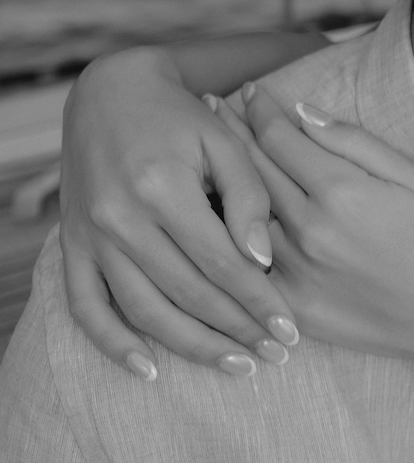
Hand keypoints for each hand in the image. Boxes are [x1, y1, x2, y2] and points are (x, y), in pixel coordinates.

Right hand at [59, 49, 298, 379]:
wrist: (111, 93)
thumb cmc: (182, 116)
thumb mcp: (226, 141)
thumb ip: (249, 196)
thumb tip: (263, 260)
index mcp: (163, 188)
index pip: (221, 263)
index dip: (260, 301)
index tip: (291, 329)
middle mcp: (120, 218)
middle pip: (187, 293)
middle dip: (237, 329)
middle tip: (276, 353)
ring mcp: (91, 236)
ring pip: (143, 310)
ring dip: (191, 346)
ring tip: (236, 365)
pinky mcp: (72, 246)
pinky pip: (85, 307)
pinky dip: (113, 343)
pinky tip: (148, 370)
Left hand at [231, 84, 413, 370]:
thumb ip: (355, 142)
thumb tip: (303, 112)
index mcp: (341, 191)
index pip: (280, 138)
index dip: (260, 110)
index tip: (250, 91)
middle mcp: (309, 229)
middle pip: (252, 170)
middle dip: (229, 132)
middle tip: (209, 106)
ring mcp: (296, 271)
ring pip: (239, 217)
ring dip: (220, 182)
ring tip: (204, 155)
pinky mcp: (291, 306)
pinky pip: (248, 266)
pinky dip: (229, 240)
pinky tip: (212, 220)